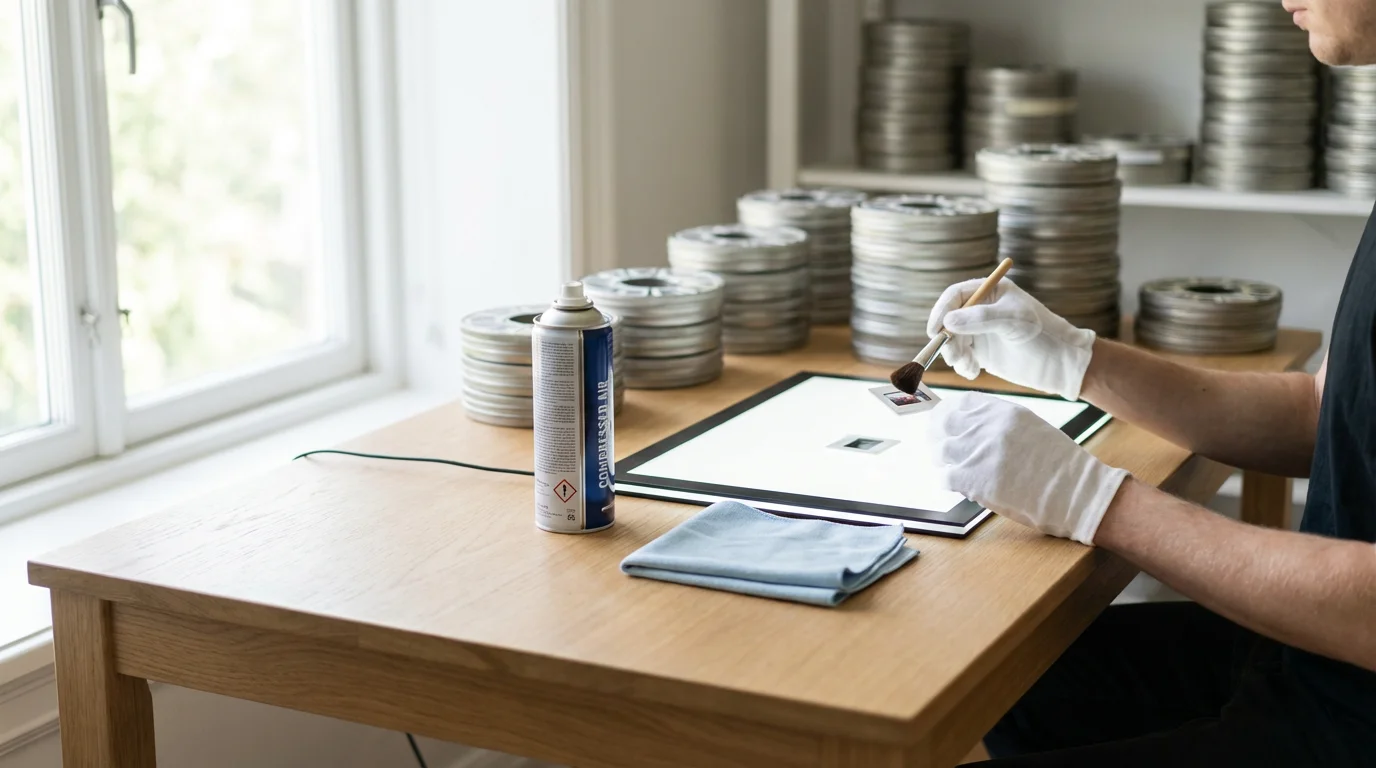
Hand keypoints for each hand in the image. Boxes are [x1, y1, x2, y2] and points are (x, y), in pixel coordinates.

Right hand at [927, 278, 1095, 399]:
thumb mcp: (1013, 321)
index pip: (956, 296)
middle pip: (949, 320)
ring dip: (954, 354)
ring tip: (968, 366)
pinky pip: (961, 357)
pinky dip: (962, 365)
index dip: (941, 311)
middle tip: (953, 355)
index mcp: (990, 291)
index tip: (934, 330)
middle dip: (947, 339)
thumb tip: (948, 322)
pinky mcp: (982, 351)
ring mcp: (980, 331)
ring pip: (952, 340)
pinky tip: (973, 372)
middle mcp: (982, 309)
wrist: (1060, 364)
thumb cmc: (1042, 334)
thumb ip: (980, 318)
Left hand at [928, 392, 1128, 544]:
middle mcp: (988, 427)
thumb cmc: (1060, 466)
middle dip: (937, 434)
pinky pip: (945, 477)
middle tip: (936, 444)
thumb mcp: (1032, 428)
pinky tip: (958, 485)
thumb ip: (1001, 425)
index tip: (943, 421)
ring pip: (941, 450)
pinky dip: (948, 481)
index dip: (948, 413)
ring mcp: (979, 452)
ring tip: (949, 467)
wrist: (1076, 493)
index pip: (962, 403)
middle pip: (944, 423)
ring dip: (942, 460)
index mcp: (1004, 411)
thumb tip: (972, 429)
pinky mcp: (974, 479)